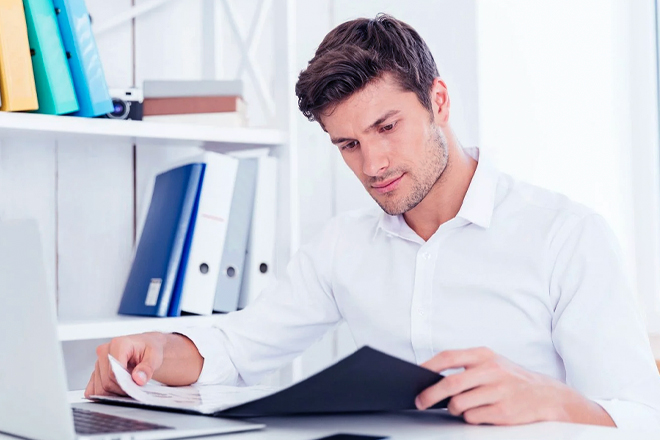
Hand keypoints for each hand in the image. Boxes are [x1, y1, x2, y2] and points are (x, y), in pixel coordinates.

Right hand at [84, 332, 167, 397]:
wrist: (146, 347)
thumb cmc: (149, 349)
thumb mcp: (155, 356)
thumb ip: (147, 368)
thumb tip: (138, 379)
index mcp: (118, 344)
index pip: (113, 372)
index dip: (125, 383)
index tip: (136, 385)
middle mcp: (104, 351)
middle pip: (106, 382)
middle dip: (121, 389)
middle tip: (135, 385)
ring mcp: (98, 362)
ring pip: (100, 388)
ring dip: (115, 392)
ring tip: (129, 384)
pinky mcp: (96, 371)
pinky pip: (93, 389)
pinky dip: (107, 394)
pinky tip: (118, 388)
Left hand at [415, 347, 614, 426]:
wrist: (548, 396)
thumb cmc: (512, 380)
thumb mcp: (492, 364)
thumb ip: (466, 367)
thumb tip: (432, 378)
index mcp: (485, 355)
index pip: (449, 357)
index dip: (428, 366)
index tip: (414, 375)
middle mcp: (492, 370)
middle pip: (450, 383)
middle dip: (430, 394)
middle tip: (419, 402)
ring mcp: (498, 391)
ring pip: (459, 403)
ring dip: (453, 408)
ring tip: (458, 407)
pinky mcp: (503, 411)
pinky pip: (472, 417)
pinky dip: (469, 418)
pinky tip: (478, 413)